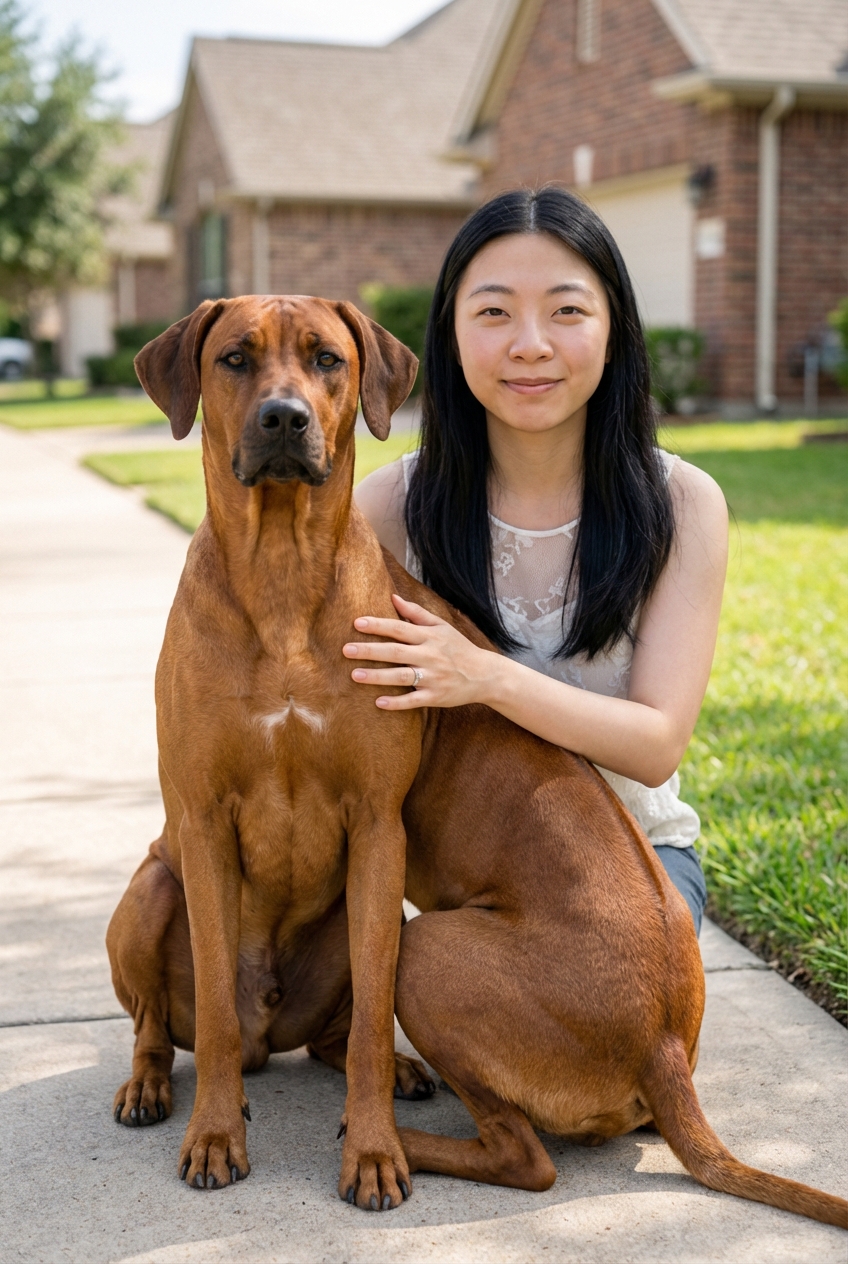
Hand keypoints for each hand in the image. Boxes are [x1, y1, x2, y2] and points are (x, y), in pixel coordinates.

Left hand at [343, 594, 497, 709]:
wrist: (484, 675)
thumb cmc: (459, 648)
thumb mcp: (441, 626)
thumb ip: (416, 613)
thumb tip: (393, 597)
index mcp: (429, 637)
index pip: (399, 629)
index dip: (378, 625)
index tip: (357, 623)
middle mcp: (430, 656)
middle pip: (396, 652)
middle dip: (370, 650)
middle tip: (346, 650)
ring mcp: (433, 678)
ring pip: (401, 677)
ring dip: (377, 677)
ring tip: (355, 675)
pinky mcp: (436, 697)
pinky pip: (413, 700)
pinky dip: (397, 703)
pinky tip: (378, 702)